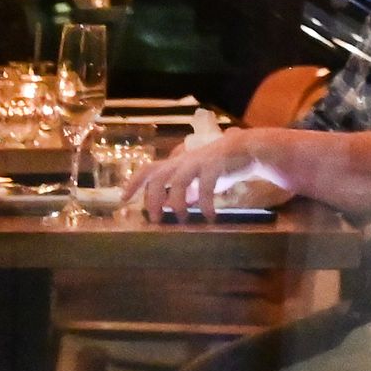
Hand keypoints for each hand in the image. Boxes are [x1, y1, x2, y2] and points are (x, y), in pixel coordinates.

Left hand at [132, 124, 282, 222]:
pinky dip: (205, 204)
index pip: (148, 170)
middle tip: (156, 219)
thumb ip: (183, 191)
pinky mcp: (215, 165)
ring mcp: (198, 162)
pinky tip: (210, 217)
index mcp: (176, 164)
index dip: (134, 183)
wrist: (246, 149)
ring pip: (178, 182)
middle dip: (154, 199)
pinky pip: (205, 186)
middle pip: (158, 177)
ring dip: (178, 204)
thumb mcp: (196, 179)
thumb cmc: (218, 167)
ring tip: (183, 220)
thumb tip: (172, 209)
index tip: (123, 199)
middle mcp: (183, 161)